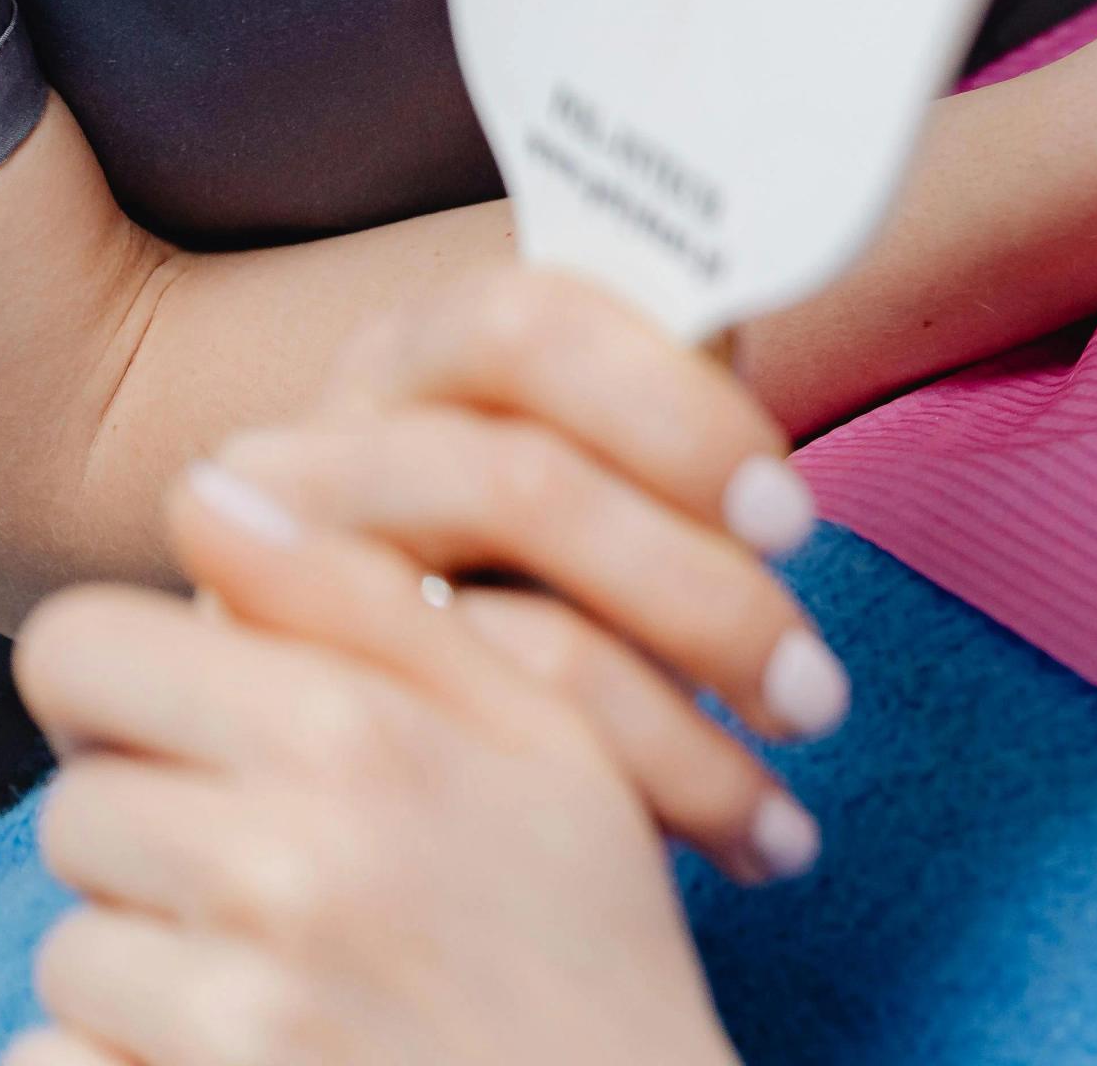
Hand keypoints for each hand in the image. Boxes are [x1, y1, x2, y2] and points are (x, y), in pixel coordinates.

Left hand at [8, 462, 736, 1065]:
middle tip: (274, 879)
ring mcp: (237, 1001)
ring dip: (152, 967)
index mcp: (364, 730)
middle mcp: (289, 855)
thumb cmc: (589, 948)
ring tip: (290, 982)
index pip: (81, 647)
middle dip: (157, 840)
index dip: (122, 686)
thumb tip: (209, 487)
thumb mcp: (541, 740)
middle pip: (74, 802)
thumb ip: (371, 606)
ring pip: (70, 942)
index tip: (193, 729)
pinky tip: (252, 1062)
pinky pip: (56, 1060)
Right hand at [181, 266, 843, 885]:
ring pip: (489, 643)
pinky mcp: (282, 719)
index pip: (530, 320)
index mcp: (425, 343)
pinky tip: (731, 848)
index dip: (673, 408)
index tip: (794, 517)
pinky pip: (455, 765)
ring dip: (676, 738)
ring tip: (791, 811)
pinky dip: (624, 810)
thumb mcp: (615, 443)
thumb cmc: (560, 537)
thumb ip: (679, 378)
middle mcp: (329, 444)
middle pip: (514, 483)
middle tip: (818, 690)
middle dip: (696, 595)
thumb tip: (801, 248)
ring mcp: (278, 586)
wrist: (367, 680)